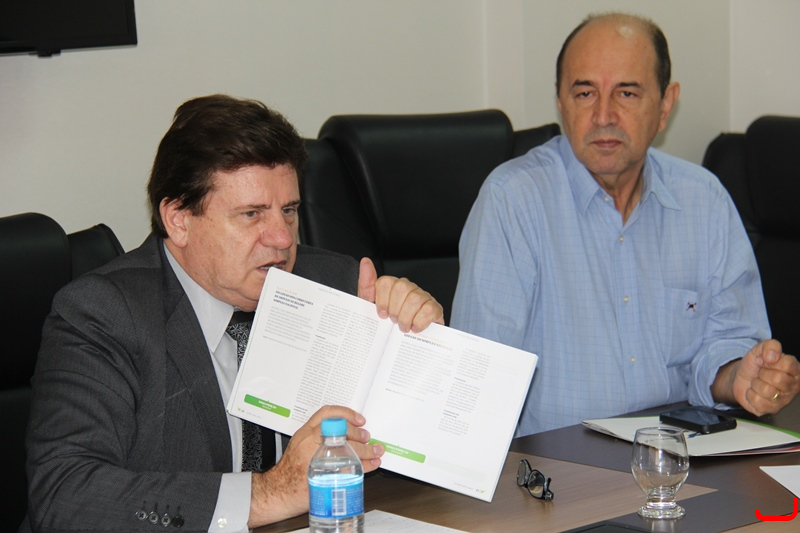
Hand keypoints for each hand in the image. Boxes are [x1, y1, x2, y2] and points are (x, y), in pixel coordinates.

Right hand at [247, 406, 383, 527]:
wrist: (278, 492)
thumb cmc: (288, 471)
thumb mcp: (299, 445)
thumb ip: (316, 437)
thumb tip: (341, 433)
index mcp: (305, 434)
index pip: (327, 414)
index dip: (346, 414)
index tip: (359, 419)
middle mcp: (311, 443)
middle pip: (342, 431)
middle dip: (359, 434)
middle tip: (367, 437)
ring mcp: (318, 459)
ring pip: (349, 449)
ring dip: (367, 450)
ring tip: (376, 451)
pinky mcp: (325, 476)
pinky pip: (350, 467)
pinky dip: (365, 466)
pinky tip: (372, 464)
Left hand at [357, 257, 444, 331]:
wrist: (400, 342)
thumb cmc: (386, 323)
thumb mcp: (370, 307)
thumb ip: (366, 284)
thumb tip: (366, 262)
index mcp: (393, 286)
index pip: (386, 282)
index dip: (382, 300)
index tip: (382, 313)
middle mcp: (409, 288)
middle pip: (401, 288)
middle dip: (394, 310)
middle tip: (394, 320)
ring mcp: (423, 297)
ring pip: (414, 299)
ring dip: (406, 318)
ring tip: (403, 326)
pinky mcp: (435, 308)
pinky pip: (428, 310)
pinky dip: (419, 323)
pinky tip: (415, 327)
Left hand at [713, 339, 799, 415]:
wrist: (741, 377)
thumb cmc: (756, 365)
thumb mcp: (760, 349)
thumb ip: (770, 346)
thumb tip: (772, 356)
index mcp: (794, 370)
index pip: (787, 364)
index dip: (771, 362)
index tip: (766, 361)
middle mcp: (793, 386)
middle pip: (777, 379)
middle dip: (762, 373)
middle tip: (761, 373)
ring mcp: (783, 400)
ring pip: (767, 391)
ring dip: (756, 384)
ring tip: (758, 382)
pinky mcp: (771, 409)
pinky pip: (758, 402)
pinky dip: (750, 395)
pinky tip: (754, 392)